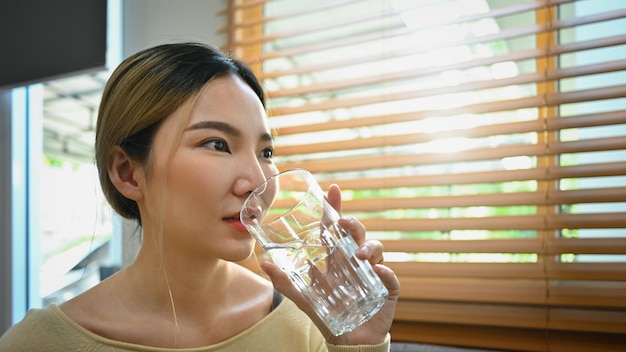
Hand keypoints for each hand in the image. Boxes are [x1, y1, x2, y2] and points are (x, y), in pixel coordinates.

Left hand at [260, 184, 399, 345]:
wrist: (348, 339)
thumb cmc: (327, 312)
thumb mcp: (303, 296)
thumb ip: (284, 281)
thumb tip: (263, 262)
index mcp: (337, 257)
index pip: (335, 228)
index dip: (335, 209)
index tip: (332, 190)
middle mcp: (356, 260)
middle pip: (357, 233)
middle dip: (353, 224)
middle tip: (344, 223)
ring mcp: (373, 271)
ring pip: (376, 249)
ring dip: (369, 247)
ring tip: (359, 256)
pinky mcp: (387, 288)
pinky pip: (389, 276)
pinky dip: (385, 272)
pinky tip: (379, 272)